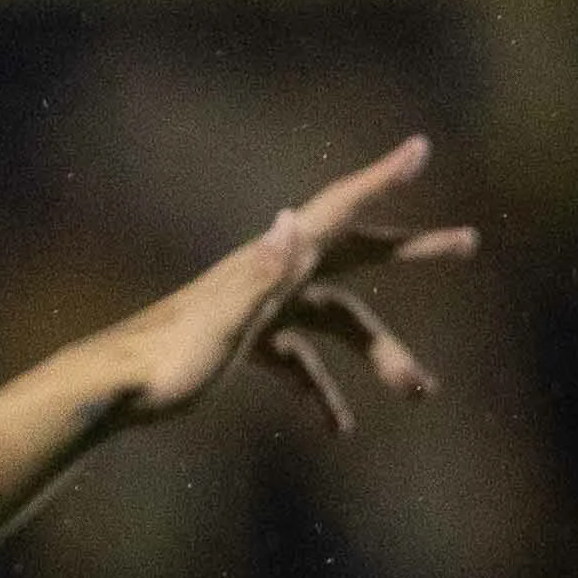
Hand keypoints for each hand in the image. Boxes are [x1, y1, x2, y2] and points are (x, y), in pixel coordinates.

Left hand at [87, 139, 472, 437]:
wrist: (108, 393)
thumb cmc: (163, 362)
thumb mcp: (221, 321)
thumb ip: (260, 274)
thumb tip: (294, 220)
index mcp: (269, 263)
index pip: (337, 212)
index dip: (381, 180)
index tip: (420, 147)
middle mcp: (269, 278)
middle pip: (354, 260)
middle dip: (411, 252)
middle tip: (469, 243)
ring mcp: (258, 312)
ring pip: (336, 324)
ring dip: (379, 355)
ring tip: (422, 391)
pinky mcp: (243, 346)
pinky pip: (298, 363)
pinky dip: (322, 390)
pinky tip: (339, 429)